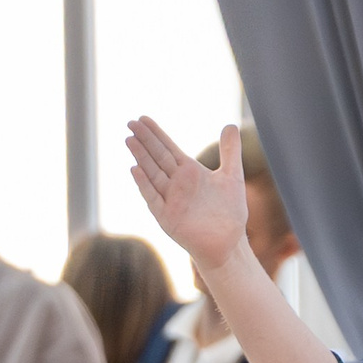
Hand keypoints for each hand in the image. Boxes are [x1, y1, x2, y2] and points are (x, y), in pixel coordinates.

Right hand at [128, 116, 246, 274]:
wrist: (230, 244)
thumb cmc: (229, 213)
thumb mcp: (232, 176)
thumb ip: (230, 151)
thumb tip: (231, 125)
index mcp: (189, 172)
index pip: (168, 148)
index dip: (155, 133)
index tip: (142, 118)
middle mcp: (176, 184)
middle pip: (157, 157)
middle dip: (144, 140)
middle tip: (131, 123)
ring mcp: (170, 200)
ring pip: (152, 174)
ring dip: (141, 157)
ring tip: (130, 140)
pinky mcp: (168, 217)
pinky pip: (153, 198)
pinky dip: (145, 185)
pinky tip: (135, 169)